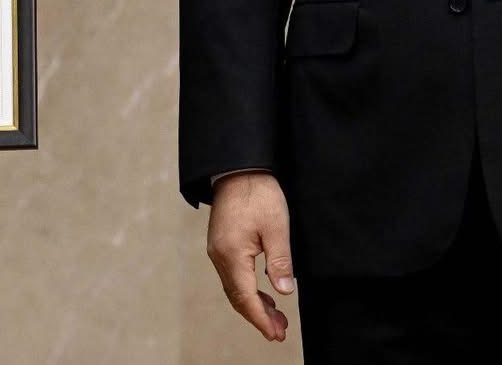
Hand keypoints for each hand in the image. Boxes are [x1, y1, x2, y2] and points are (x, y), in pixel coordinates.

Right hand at [206, 171, 294, 342]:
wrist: (238, 168)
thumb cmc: (258, 193)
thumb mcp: (277, 226)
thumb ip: (280, 261)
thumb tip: (284, 291)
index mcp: (231, 254)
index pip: (245, 297)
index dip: (261, 318)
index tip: (275, 333)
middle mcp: (219, 257)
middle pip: (237, 297)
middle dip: (258, 316)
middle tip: (280, 332)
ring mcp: (217, 251)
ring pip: (234, 288)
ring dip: (254, 304)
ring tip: (276, 318)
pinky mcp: (221, 245)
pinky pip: (233, 276)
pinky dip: (248, 289)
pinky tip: (263, 293)